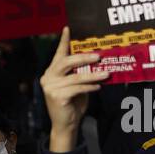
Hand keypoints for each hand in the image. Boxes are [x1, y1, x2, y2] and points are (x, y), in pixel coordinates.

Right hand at [39, 27, 107, 152]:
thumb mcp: (78, 87)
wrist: (66, 125)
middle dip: (83, 58)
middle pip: (65, 62)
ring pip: (74, 77)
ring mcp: (50, 87)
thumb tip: (98, 64)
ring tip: (106, 73)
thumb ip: (81, 75)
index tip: (68, 28)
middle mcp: (48, 77)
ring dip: (93, 75)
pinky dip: (89, 87)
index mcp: (52, 72)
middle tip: (98, 56)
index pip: (58, 54)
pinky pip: (77, 88)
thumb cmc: (73, 104)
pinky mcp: (56, 96)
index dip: (63, 41)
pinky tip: (98, 87)